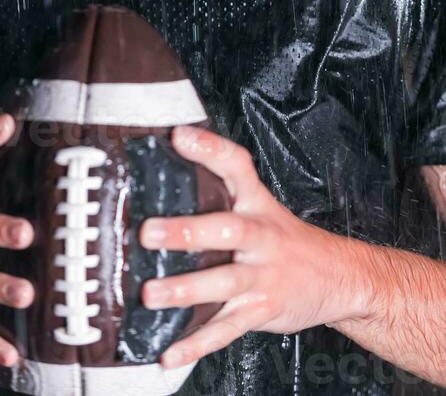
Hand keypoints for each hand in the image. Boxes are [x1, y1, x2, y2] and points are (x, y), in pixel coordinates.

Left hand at [139, 125, 369, 369]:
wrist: (341, 277)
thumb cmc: (285, 238)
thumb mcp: (260, 204)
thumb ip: (220, 185)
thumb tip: (171, 159)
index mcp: (256, 204)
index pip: (235, 166)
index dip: (209, 149)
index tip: (179, 136)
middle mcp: (259, 236)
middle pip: (227, 229)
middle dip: (187, 231)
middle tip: (149, 233)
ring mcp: (261, 276)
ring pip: (223, 283)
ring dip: (185, 290)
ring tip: (151, 295)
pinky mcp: (260, 310)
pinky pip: (226, 330)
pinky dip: (196, 344)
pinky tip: (170, 353)